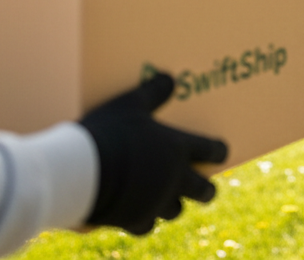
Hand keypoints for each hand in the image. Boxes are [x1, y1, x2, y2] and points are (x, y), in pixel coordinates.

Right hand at [78, 71, 228, 234]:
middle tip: (205, 186)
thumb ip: (152, 92)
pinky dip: (143, 220)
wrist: (81, 173)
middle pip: (204, 190)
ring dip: (173, 204)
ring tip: (166, 199)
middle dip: (206, 188)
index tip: (222, 150)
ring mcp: (156, 202)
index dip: (219, 150)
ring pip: (176, 210)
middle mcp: (174, 178)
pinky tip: (136, 214)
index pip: (212, 149)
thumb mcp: (129, 104)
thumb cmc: (109, 132)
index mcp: (177, 148)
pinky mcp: (135, 220)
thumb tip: (169, 78)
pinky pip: (147, 225)